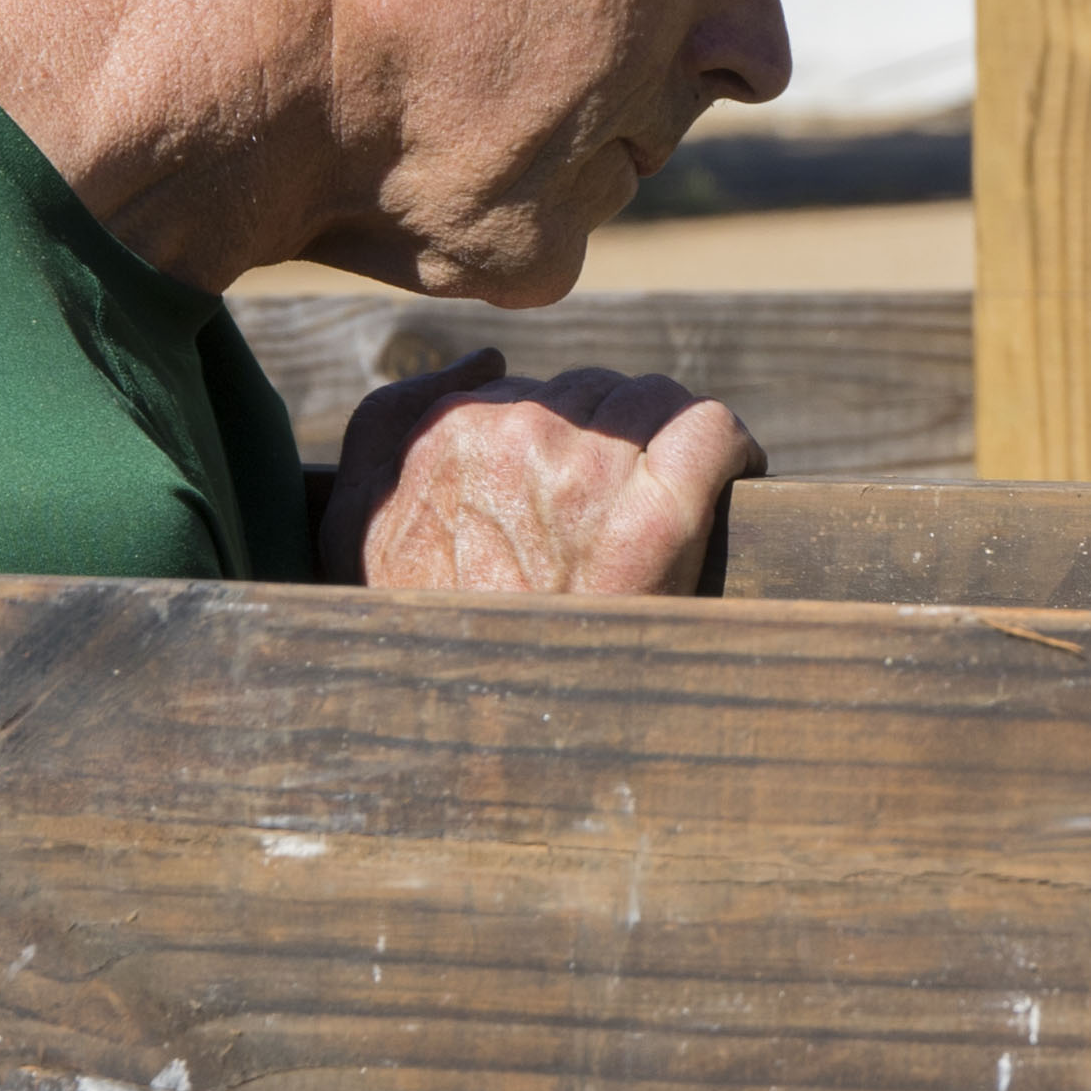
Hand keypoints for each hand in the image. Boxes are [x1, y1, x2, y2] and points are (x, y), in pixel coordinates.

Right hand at [320, 352, 763, 596]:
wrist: (470, 729)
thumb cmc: (412, 633)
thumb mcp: (354, 524)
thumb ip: (391, 422)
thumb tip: (488, 360)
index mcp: (454, 430)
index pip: (540, 388)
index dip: (565, 434)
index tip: (577, 480)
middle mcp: (521, 436)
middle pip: (602, 393)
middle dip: (612, 438)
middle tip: (615, 508)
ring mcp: (591, 474)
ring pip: (657, 406)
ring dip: (664, 443)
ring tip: (667, 499)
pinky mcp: (657, 517)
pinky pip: (711, 433)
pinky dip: (731, 448)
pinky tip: (736, 474)